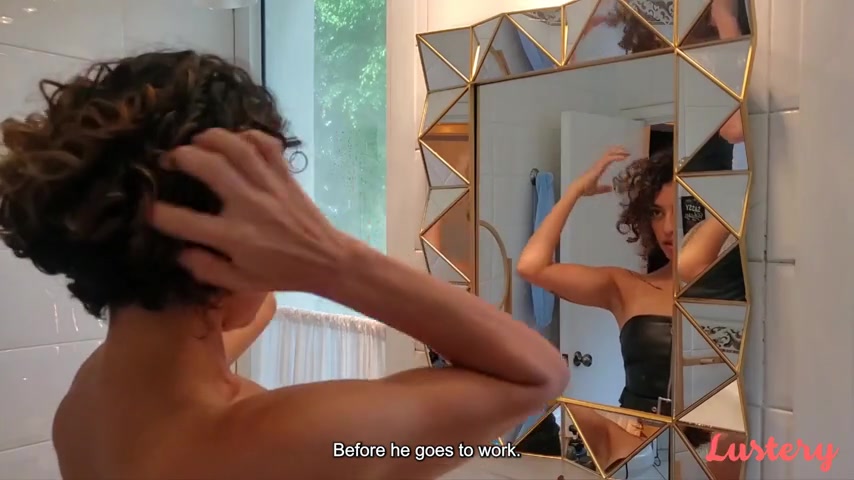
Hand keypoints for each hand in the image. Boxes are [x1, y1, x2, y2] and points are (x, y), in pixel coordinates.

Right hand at [150, 129, 348, 293]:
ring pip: (235, 147)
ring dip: (209, 138)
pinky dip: (248, 135)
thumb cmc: (280, 272)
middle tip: (169, 160)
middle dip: (181, 157)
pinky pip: (266, 144)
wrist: (326, 259)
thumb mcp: (240, 282)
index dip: (158, 213)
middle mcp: (249, 205)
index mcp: (234, 237)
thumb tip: (178, 252)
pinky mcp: (285, 175)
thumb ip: (205, 268)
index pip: (184, 221)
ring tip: (195, 143)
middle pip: (208, 166)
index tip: (147, 208)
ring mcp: (269, 186)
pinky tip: (235, 141)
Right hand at [573, 146, 629, 195]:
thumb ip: (604, 188)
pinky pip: (609, 159)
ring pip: (609, 154)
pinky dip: (616, 157)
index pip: (608, 158)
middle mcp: (599, 164)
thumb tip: (611, 189)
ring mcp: (598, 165)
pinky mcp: (598, 166)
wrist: (578, 189)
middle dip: (619, 150)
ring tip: (627, 152)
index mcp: (598, 168)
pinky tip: (623, 158)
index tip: (625, 155)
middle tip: (627, 151)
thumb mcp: (597, 189)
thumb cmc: (585, 189)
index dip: (616, 155)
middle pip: (609, 153)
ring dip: (619, 152)